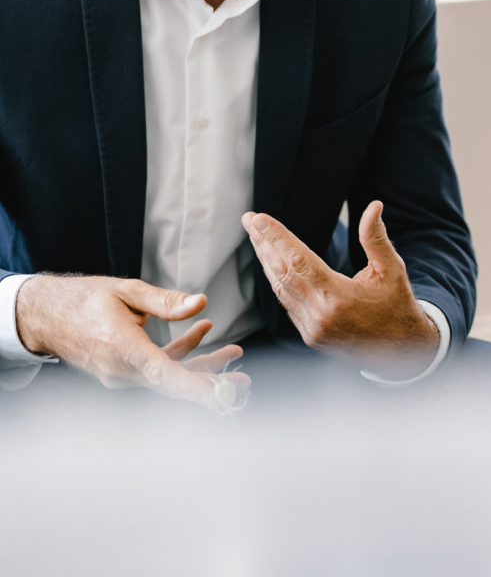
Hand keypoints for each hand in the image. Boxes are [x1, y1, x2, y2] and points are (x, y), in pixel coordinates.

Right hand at [16, 275, 249, 406]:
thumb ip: (165, 301)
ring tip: (235, 353)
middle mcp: (122, 369)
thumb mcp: (127, 291)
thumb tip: (201, 303)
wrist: (49, 316)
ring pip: (169, 376)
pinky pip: (158, 369)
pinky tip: (202, 332)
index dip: (191, 386)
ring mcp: (122, 375)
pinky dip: (181, 354)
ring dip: (202, 366)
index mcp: (122, 348)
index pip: (162, 373)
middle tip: (244, 382)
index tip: (217, 394)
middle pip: (173, 382)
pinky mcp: (124, 372)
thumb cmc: (86, 299)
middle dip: (211, 382)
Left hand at [242, 201, 439, 378]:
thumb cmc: (397, 305)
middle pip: (282, 273)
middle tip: (249, 220)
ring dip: (266, 261)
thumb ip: (376, 238)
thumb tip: (373, 206)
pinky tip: (272, 264)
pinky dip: (278, 281)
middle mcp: (320, 316)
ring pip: (280, 289)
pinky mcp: (311, 337)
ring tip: (256, 237)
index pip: (299, 260)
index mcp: (338, 297)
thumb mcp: (392, 269)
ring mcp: (312, 330)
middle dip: (263, 243)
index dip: (277, 237)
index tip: (259, 219)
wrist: (403, 351)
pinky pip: (287, 304)